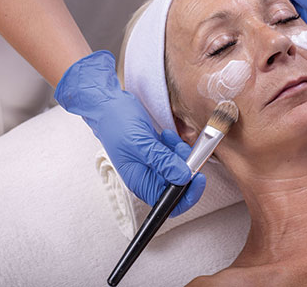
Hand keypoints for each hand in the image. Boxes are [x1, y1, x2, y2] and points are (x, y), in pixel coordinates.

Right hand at [54, 50, 205, 216]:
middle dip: (186, 169)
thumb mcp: (141, 144)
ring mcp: (152, 163)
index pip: (169, 202)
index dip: (187, 195)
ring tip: (172, 139)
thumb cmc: (116, 124)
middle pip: (177, 184)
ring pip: (178, 168)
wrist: (108, 104)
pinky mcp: (156, 151)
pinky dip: (176, 146)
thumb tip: (184, 178)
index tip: (198, 178)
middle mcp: (147, 176)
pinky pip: (174, 155)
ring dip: (181, 154)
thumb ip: (164, 162)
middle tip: (188, 153)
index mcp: (140, 182)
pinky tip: (167, 135)